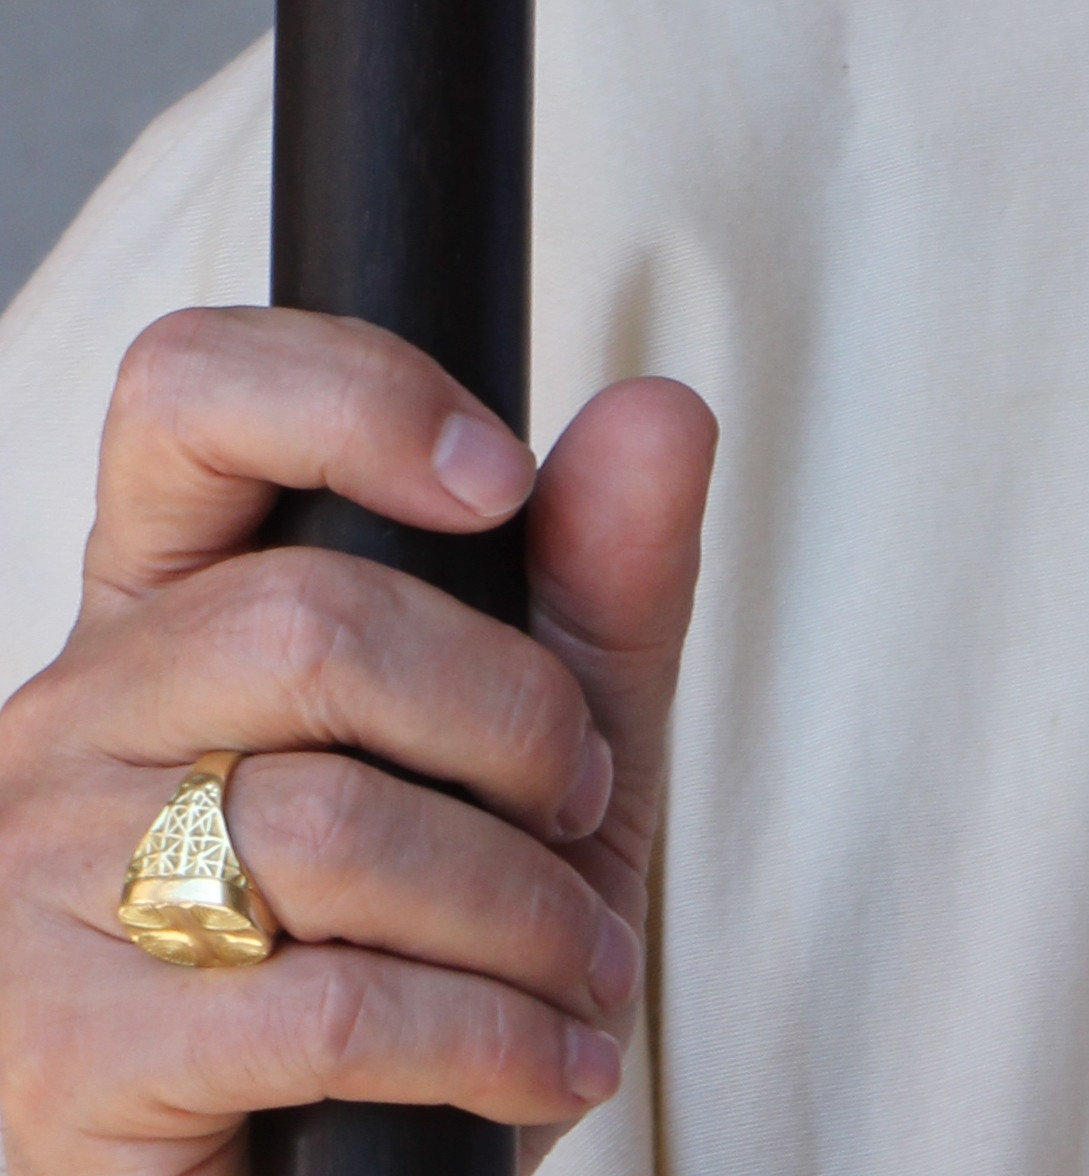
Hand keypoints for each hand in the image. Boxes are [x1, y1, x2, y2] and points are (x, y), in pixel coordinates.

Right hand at [0, 308, 714, 1173]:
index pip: (187, 396)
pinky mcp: (69, 1054)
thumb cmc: (406, 957)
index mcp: (161, 607)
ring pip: (332, 822)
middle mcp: (73, 718)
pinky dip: (487, 1035)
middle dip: (513, 718)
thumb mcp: (529, 761)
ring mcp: (42, 885)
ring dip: (520, 908)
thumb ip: (598, 587)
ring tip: (580, 970)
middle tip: (582, 803)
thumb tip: (660, 409)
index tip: (497, 480)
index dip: (348, 395)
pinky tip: (543, 1060)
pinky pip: (330, 1005)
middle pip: (310, 620)